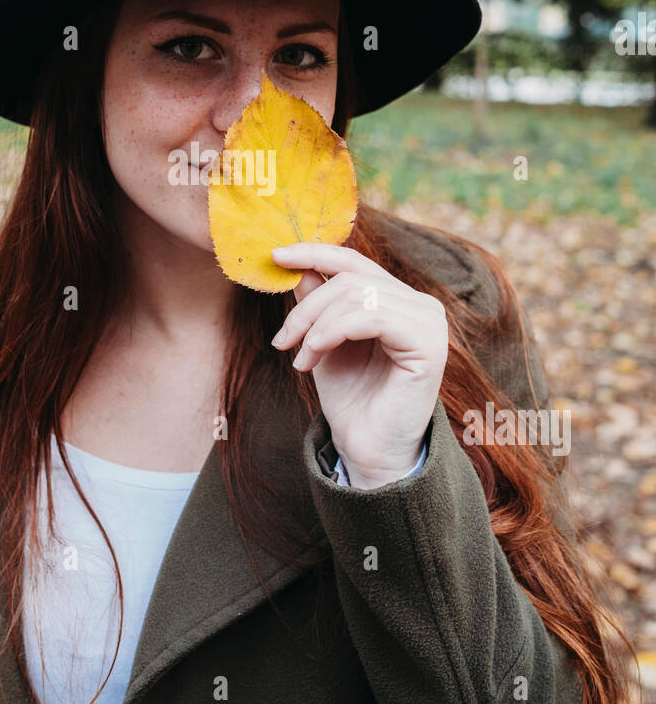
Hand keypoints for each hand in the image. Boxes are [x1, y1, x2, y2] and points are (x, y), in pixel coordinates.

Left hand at [270, 243, 448, 487]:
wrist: (368, 451)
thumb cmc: (350, 400)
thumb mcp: (322, 342)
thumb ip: (315, 302)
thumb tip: (296, 263)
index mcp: (399, 300)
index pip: (354, 262)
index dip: (314, 253)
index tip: (276, 256)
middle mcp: (420, 305)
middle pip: (350, 278)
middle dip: (306, 307)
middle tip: (282, 340)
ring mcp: (428, 321)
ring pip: (356, 295)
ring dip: (314, 326)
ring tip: (299, 358)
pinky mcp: (428, 342)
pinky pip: (370, 317)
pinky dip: (331, 333)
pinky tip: (313, 358)